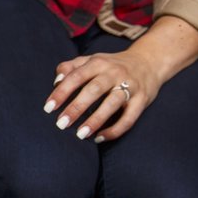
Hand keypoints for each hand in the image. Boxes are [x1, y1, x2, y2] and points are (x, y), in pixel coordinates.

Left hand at [43, 50, 170, 140]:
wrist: (149, 62)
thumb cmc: (112, 65)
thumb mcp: (92, 59)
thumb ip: (71, 67)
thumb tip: (56, 82)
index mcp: (98, 62)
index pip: (76, 77)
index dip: (61, 92)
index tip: (48, 108)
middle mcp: (114, 73)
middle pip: (93, 90)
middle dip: (76, 108)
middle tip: (61, 124)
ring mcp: (130, 86)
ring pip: (112, 104)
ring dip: (95, 120)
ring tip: (80, 135)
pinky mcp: (142, 100)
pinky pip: (129, 118)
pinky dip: (115, 130)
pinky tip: (100, 137)